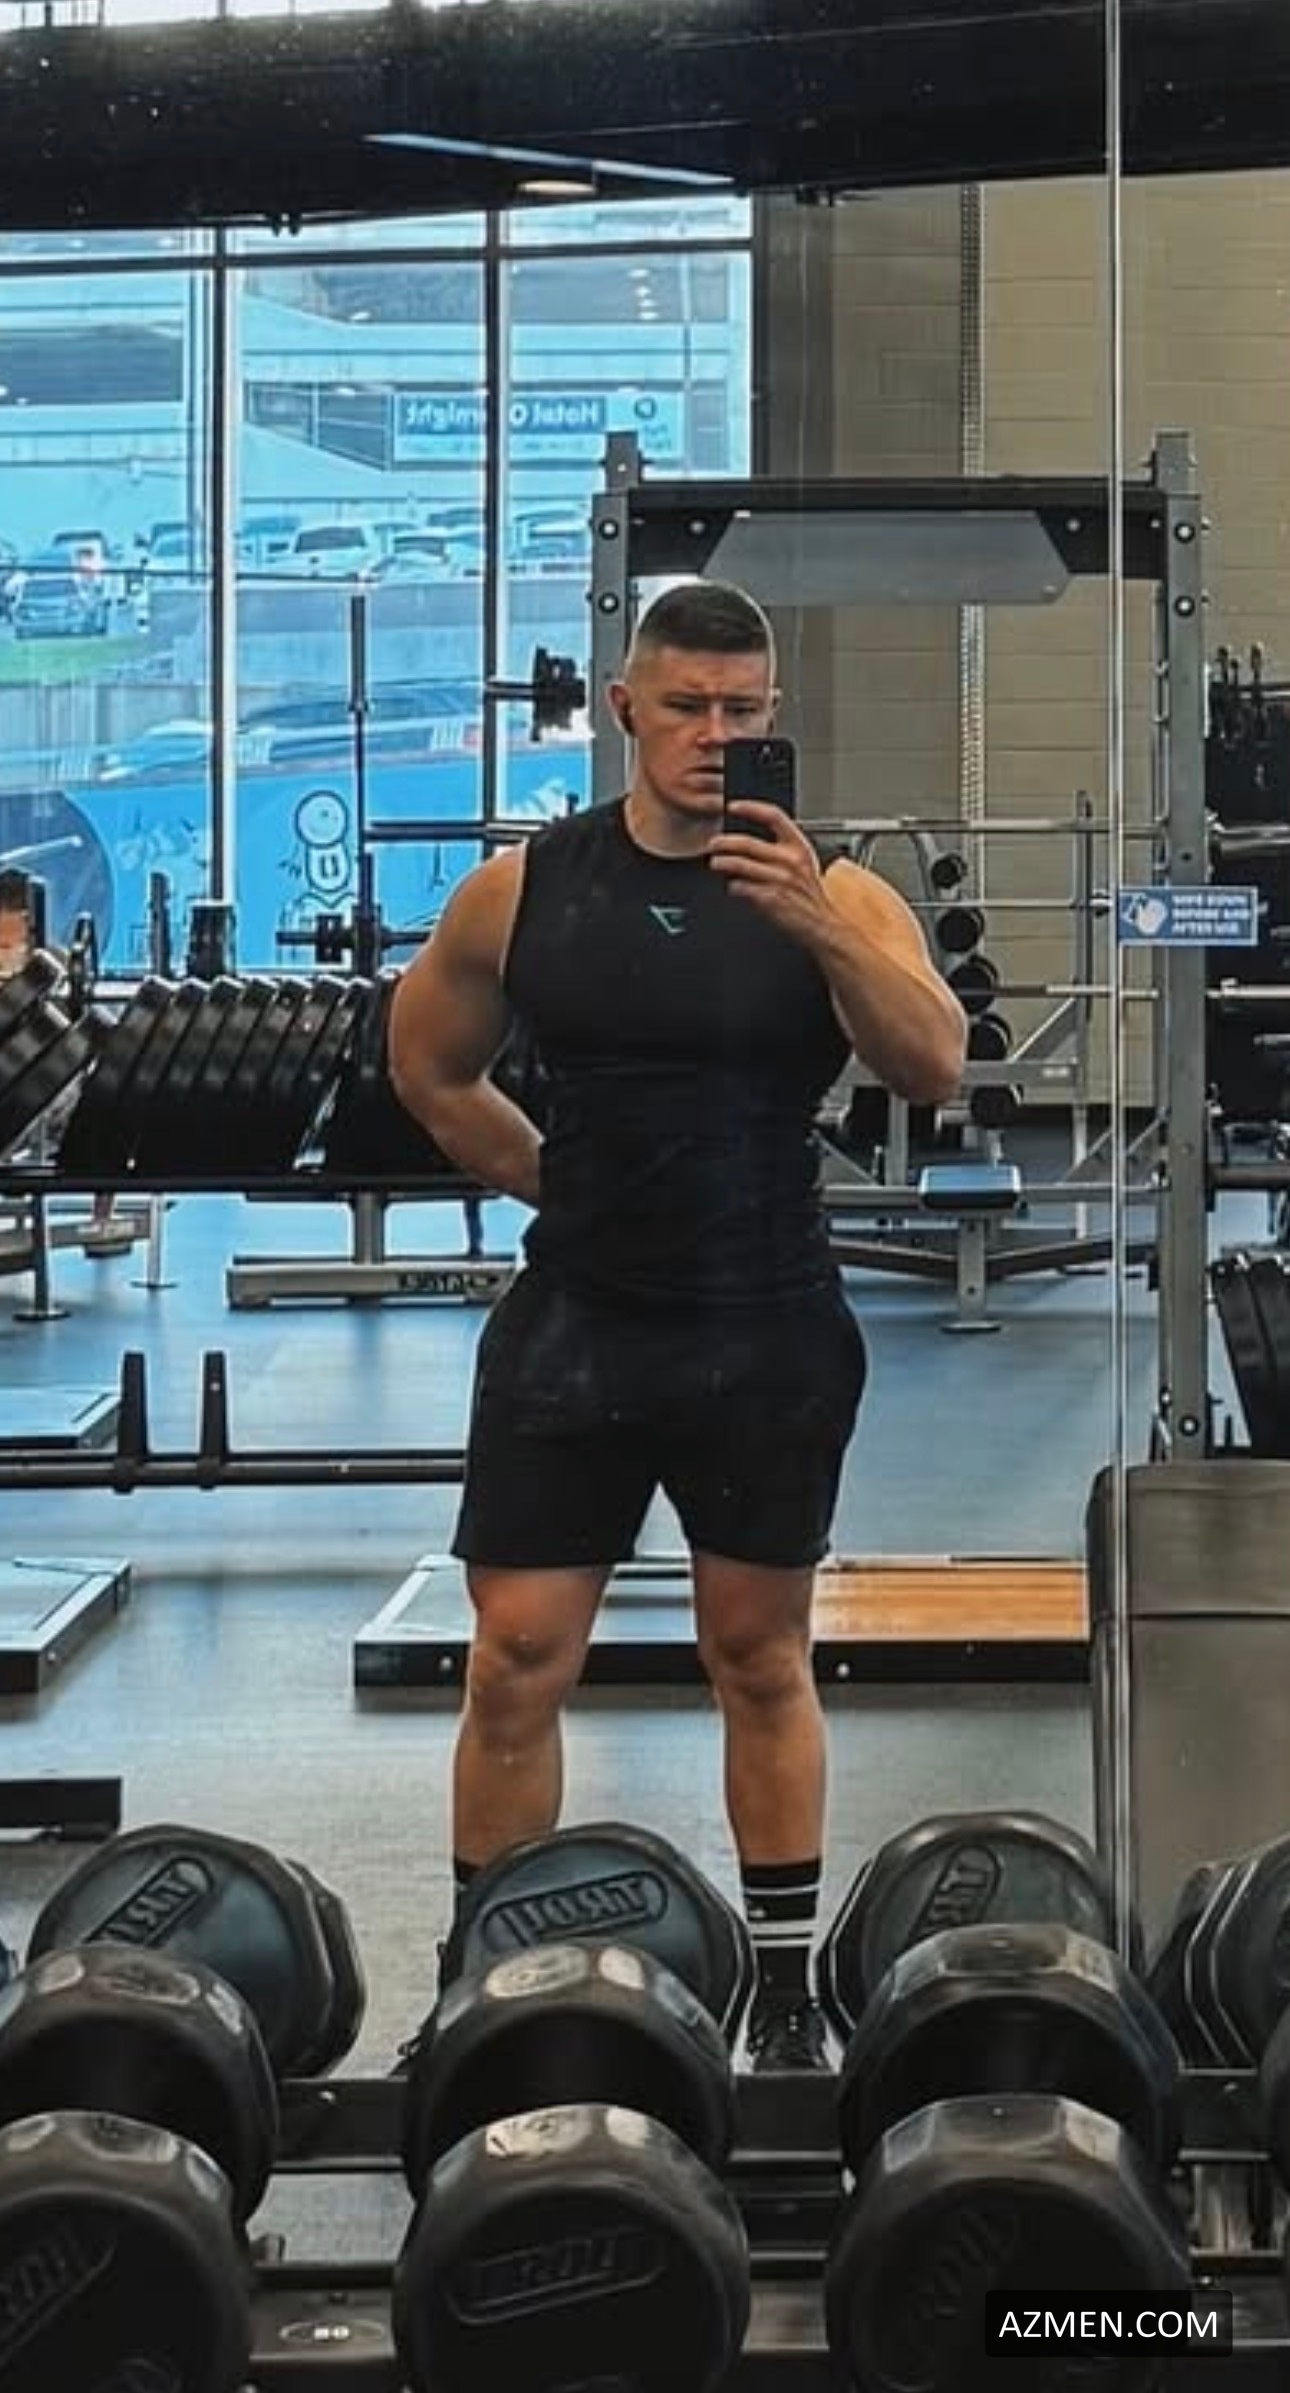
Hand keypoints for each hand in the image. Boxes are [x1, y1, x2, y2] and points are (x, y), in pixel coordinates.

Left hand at [708, 802, 829, 944]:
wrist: (823, 924)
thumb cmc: (810, 896)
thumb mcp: (804, 865)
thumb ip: (782, 850)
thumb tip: (750, 842)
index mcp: (799, 847)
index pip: (773, 816)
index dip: (750, 808)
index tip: (733, 807)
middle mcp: (790, 860)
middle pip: (748, 842)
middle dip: (724, 842)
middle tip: (713, 843)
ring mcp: (780, 879)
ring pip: (740, 865)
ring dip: (722, 863)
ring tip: (716, 863)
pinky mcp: (770, 898)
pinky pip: (741, 887)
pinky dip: (733, 887)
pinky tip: (733, 887)